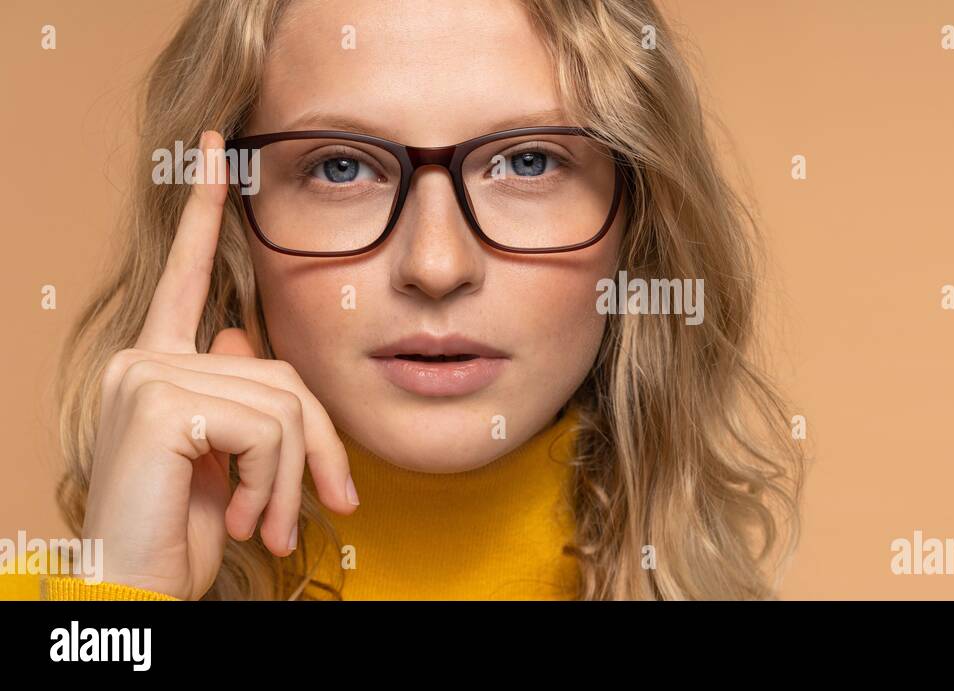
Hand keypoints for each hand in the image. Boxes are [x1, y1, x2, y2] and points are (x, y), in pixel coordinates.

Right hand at [80, 131, 358, 599]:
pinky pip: (268, 428)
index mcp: (159, 362)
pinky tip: (244, 520)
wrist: (137, 590)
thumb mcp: (230, 459)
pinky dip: (275, 483)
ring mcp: (146, 374)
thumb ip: (243, 398)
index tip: (217, 146)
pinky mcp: (160, 401)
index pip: (190, 276)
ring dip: (294, 478)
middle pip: (283, 371)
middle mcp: (145, 357)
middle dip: (320, 447)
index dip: (207, 213)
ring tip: (268, 525)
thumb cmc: (184, 530)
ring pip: (284, 403)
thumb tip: (245, 334)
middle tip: (332, 504)